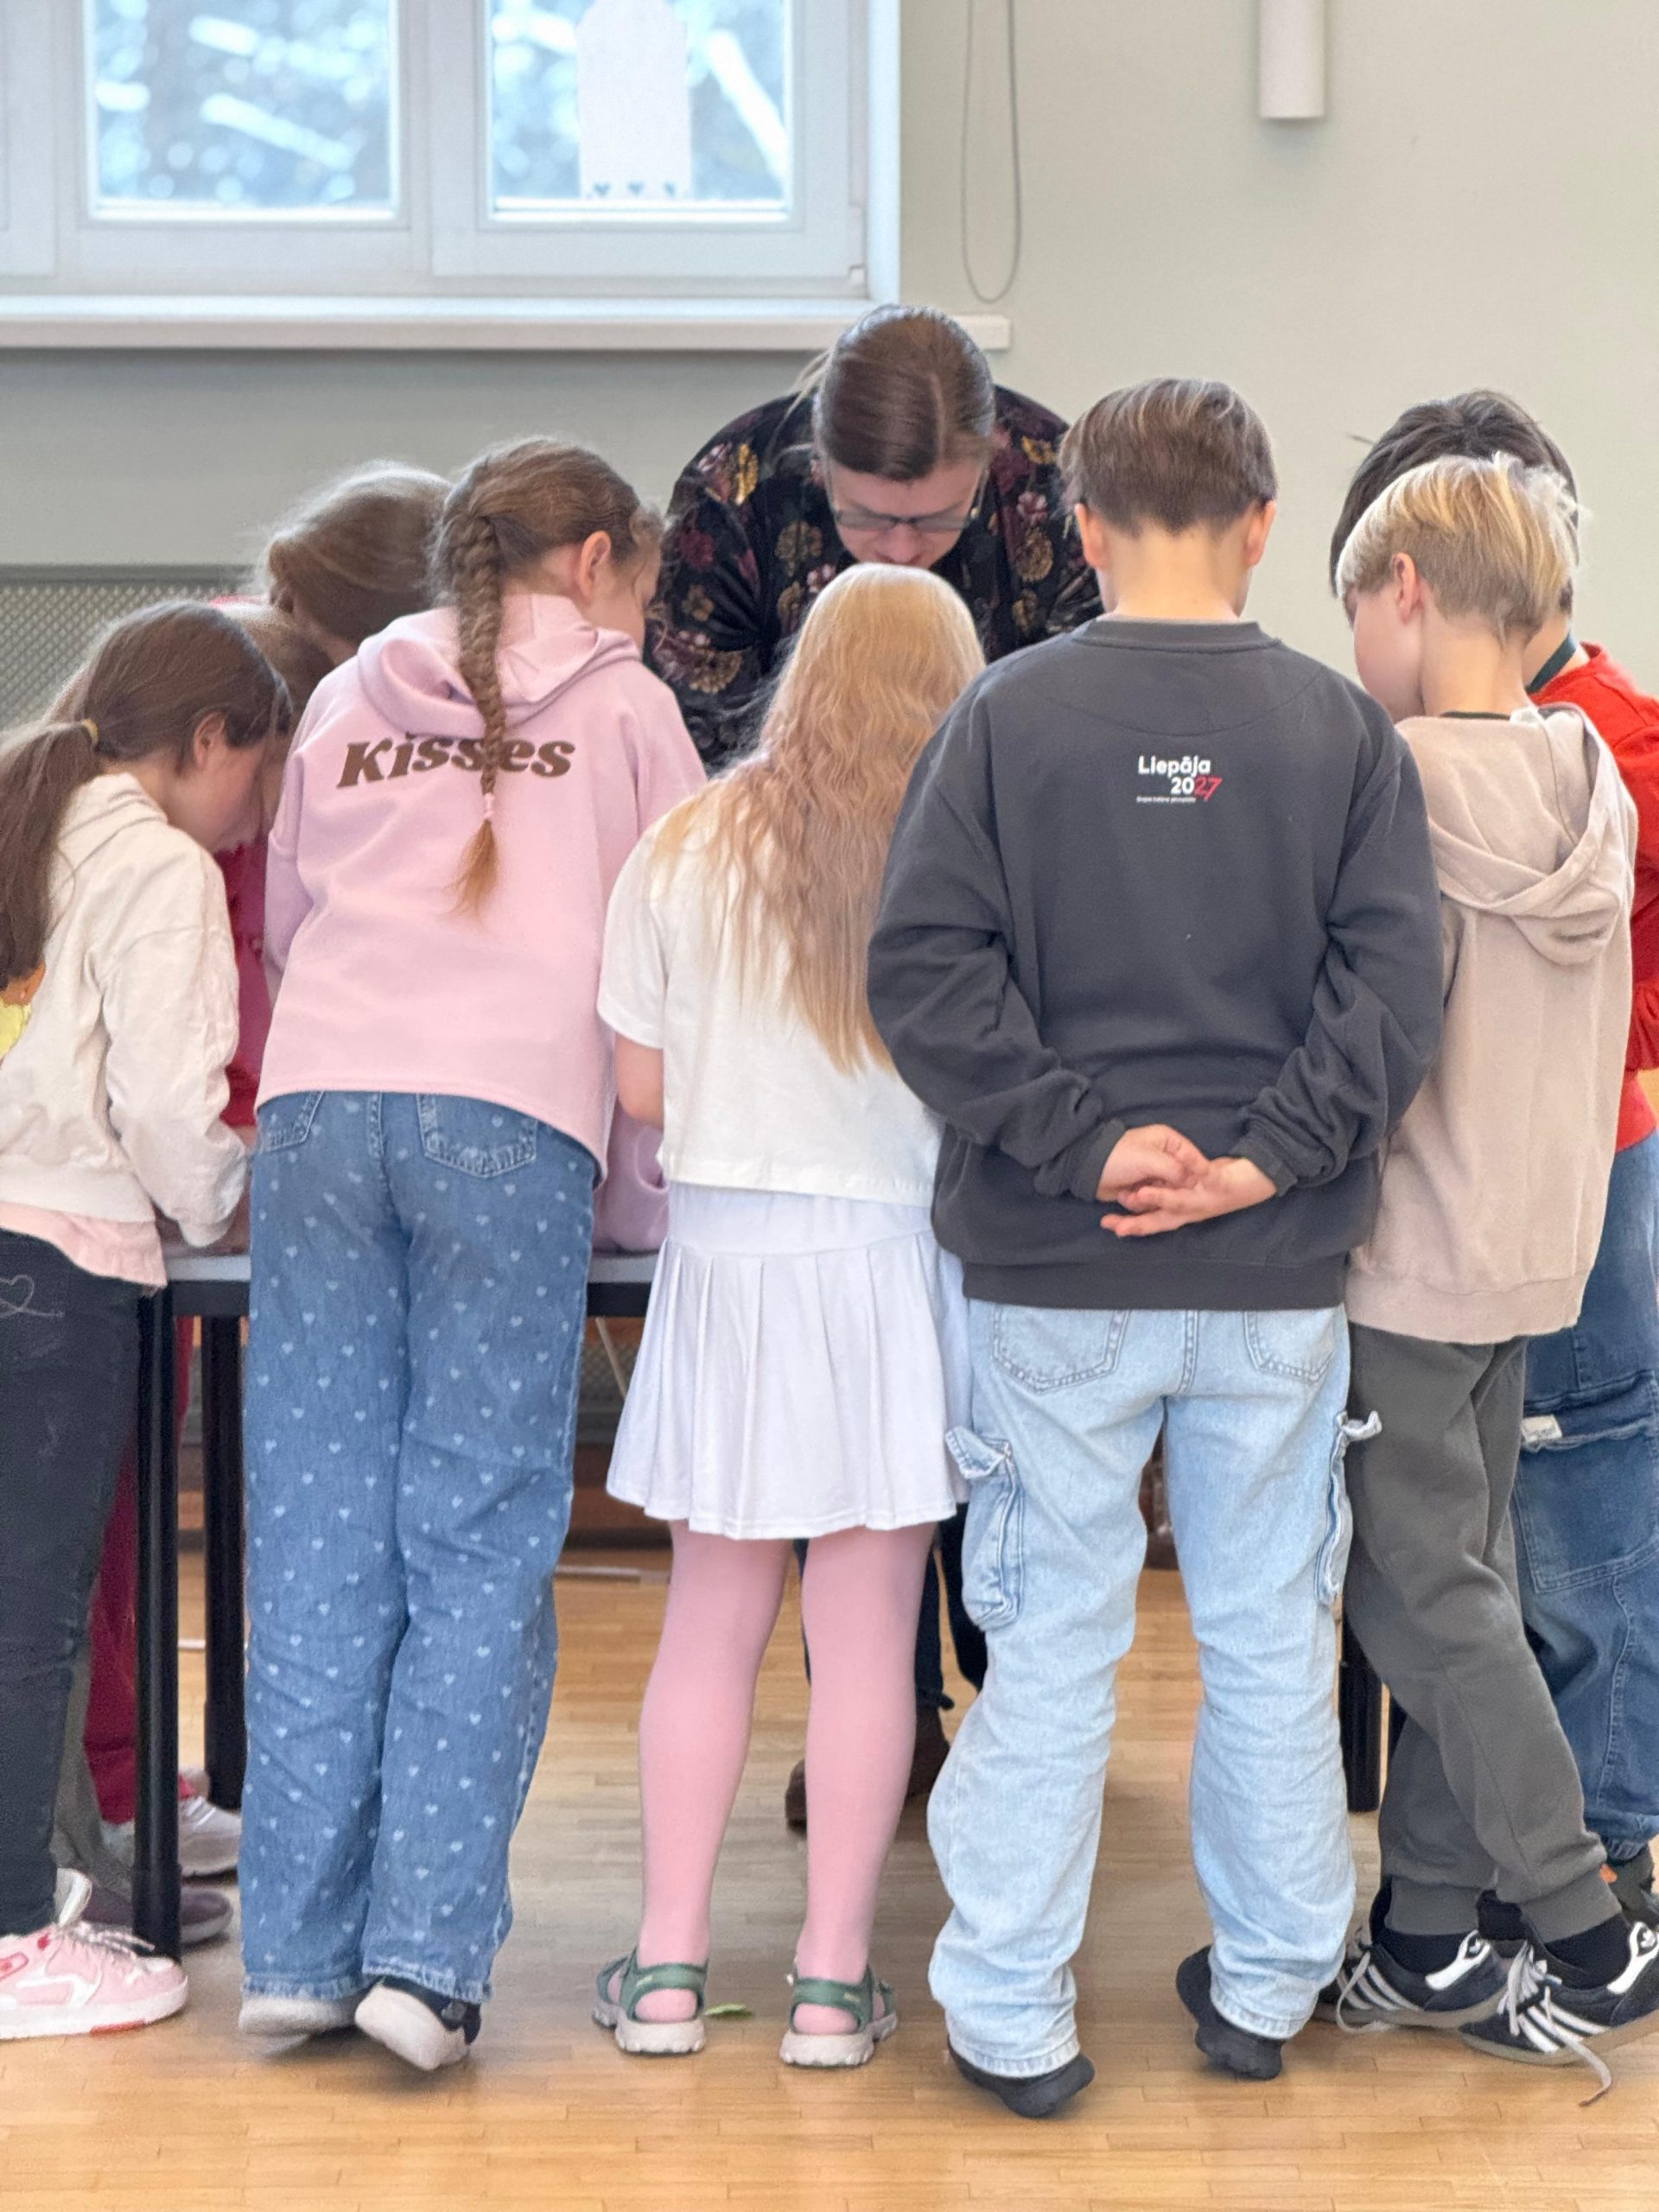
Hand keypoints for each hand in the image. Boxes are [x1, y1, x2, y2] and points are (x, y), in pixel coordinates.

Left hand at [1095, 1125, 1208, 1201]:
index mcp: (1169, 1142)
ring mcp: (1153, 1176)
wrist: (1087, 1171)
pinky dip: (1136, 1203)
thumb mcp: (1150, 1160)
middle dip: (1162, 1192)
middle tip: (1146, 1192)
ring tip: (1129, 1192)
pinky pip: (1149, 1203)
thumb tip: (1194, 1183)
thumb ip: (1176, 1170)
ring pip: (1165, 1196)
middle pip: (1180, 1182)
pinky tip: (1123, 1195)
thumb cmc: (1119, 1158)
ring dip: (1145, 1199)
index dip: (1194, 1176)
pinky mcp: (1142, 1191)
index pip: (1193, 1159)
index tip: (1194, 1189)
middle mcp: (1165, 1158)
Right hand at [1104, 1155, 1276, 1238]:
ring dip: (1160, 1199)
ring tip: (1140, 1195)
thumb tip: (1143, 1188)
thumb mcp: (1191, 1190)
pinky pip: (1205, 1174)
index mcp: (1183, 1212)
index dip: (1130, 1224)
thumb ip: (1170, 1192)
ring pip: (1180, 1202)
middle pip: (1161, 1220)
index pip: (1151, 1221)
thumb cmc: (1219, 1184)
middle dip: (1137, 1224)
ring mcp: (1207, 1199)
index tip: (1107, 1223)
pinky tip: (1184, 1160)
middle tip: (1115, 1227)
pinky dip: (1194, 1167)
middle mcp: (1192, 1211)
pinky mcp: (1221, 1184)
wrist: (1256, 1183)